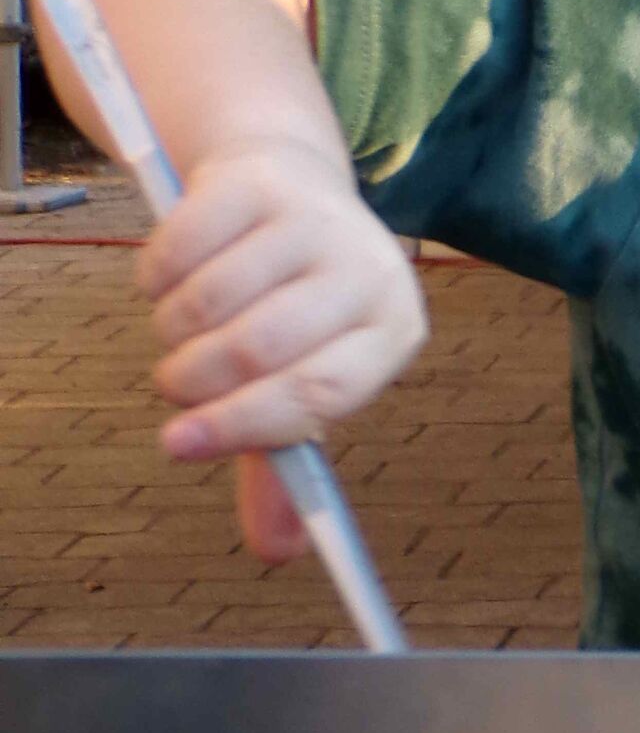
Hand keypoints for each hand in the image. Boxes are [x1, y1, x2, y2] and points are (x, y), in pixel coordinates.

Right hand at [136, 141, 426, 559]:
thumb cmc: (297, 303)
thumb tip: (278, 551)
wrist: (288, 187)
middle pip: (257, 348)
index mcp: (395, 328)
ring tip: (182, 329)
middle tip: (175, 384)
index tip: (175, 445)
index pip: (321, 392)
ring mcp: (315, 217)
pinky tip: (172, 277)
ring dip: (170, 331)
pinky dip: (152, 278)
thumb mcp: (303, 375)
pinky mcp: (258, 181)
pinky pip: (173, 251)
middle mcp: (369, 267)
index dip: (243, 426)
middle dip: (194, 381)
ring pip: (207, 302)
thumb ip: (286, 460)